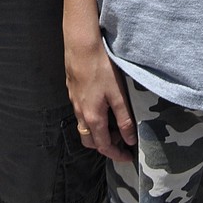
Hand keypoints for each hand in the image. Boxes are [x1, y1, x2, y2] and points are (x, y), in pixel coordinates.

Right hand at [65, 32, 135, 162]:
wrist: (81, 45)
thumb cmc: (102, 68)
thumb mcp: (117, 94)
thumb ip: (124, 119)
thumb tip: (130, 140)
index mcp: (92, 118)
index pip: (103, 146)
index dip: (116, 155)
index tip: (128, 157)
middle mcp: (80, 113)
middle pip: (89, 141)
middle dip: (104, 146)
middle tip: (121, 141)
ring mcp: (74, 102)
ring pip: (84, 127)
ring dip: (97, 132)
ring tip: (113, 124)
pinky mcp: (72, 90)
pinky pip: (81, 113)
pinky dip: (92, 118)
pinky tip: (102, 105)